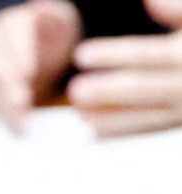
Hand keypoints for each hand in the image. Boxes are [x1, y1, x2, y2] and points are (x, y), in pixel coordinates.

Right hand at [0, 0, 81, 131]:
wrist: (42, 47)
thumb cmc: (54, 32)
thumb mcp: (60, 20)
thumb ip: (52, 17)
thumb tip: (41, 10)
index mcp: (12, 22)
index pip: (12, 35)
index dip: (20, 53)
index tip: (29, 73)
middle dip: (9, 84)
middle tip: (22, 102)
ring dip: (5, 103)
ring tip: (20, 120)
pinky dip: (5, 114)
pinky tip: (17, 126)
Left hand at [68, 0, 181, 136]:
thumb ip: (178, 11)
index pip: (147, 54)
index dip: (113, 54)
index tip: (80, 55)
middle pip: (143, 88)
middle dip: (107, 91)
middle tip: (74, 91)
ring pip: (146, 116)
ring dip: (111, 118)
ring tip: (80, 115)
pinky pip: (152, 129)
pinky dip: (124, 130)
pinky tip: (95, 129)